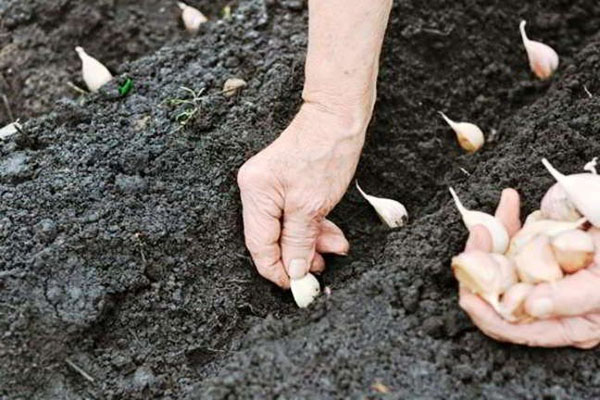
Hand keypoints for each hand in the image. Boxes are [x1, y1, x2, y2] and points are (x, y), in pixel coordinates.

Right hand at [237, 103, 367, 287]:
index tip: (298, 287)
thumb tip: (294, 271)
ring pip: (287, 228)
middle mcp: (256, 190)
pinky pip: (295, 215)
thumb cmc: (326, 152)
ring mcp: (270, 186)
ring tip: (336, 248)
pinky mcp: (286, 184)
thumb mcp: (313, 205)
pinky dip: (313, 227)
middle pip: (272, 238)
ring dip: (312, 242)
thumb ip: (299, 241)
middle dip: (299, 255)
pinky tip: (331, 234)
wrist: (339, 116)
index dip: (278, 270)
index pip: (259, 245)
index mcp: (255, 193)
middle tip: (322, 269)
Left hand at [459, 189, 599, 347]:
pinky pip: (514, 234)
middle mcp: (543, 298)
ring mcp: (539, 269)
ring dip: (490, 237)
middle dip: (479, 266)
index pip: (512, 327)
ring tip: (487, 221)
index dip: (486, 314)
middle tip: (478, 239)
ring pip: (498, 259)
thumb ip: (572, 299)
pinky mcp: (540, 244)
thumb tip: (532, 307)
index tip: (467, 295)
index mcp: (561, 321)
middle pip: (495, 290)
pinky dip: (508, 217)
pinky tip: (511, 199)